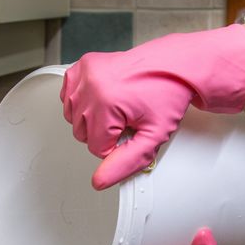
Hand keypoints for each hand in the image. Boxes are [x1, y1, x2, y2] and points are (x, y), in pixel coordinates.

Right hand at [61, 25, 244, 189]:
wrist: (174, 64)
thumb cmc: (167, 92)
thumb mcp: (155, 135)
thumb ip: (127, 161)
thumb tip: (100, 180)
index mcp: (106, 101)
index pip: (96, 148)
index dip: (117, 145)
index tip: (133, 130)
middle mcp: (91, 84)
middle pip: (82, 134)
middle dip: (105, 132)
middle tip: (128, 117)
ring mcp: (84, 73)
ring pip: (74, 119)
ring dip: (93, 120)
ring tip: (118, 106)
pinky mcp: (81, 66)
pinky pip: (69, 99)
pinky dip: (84, 104)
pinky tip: (105, 98)